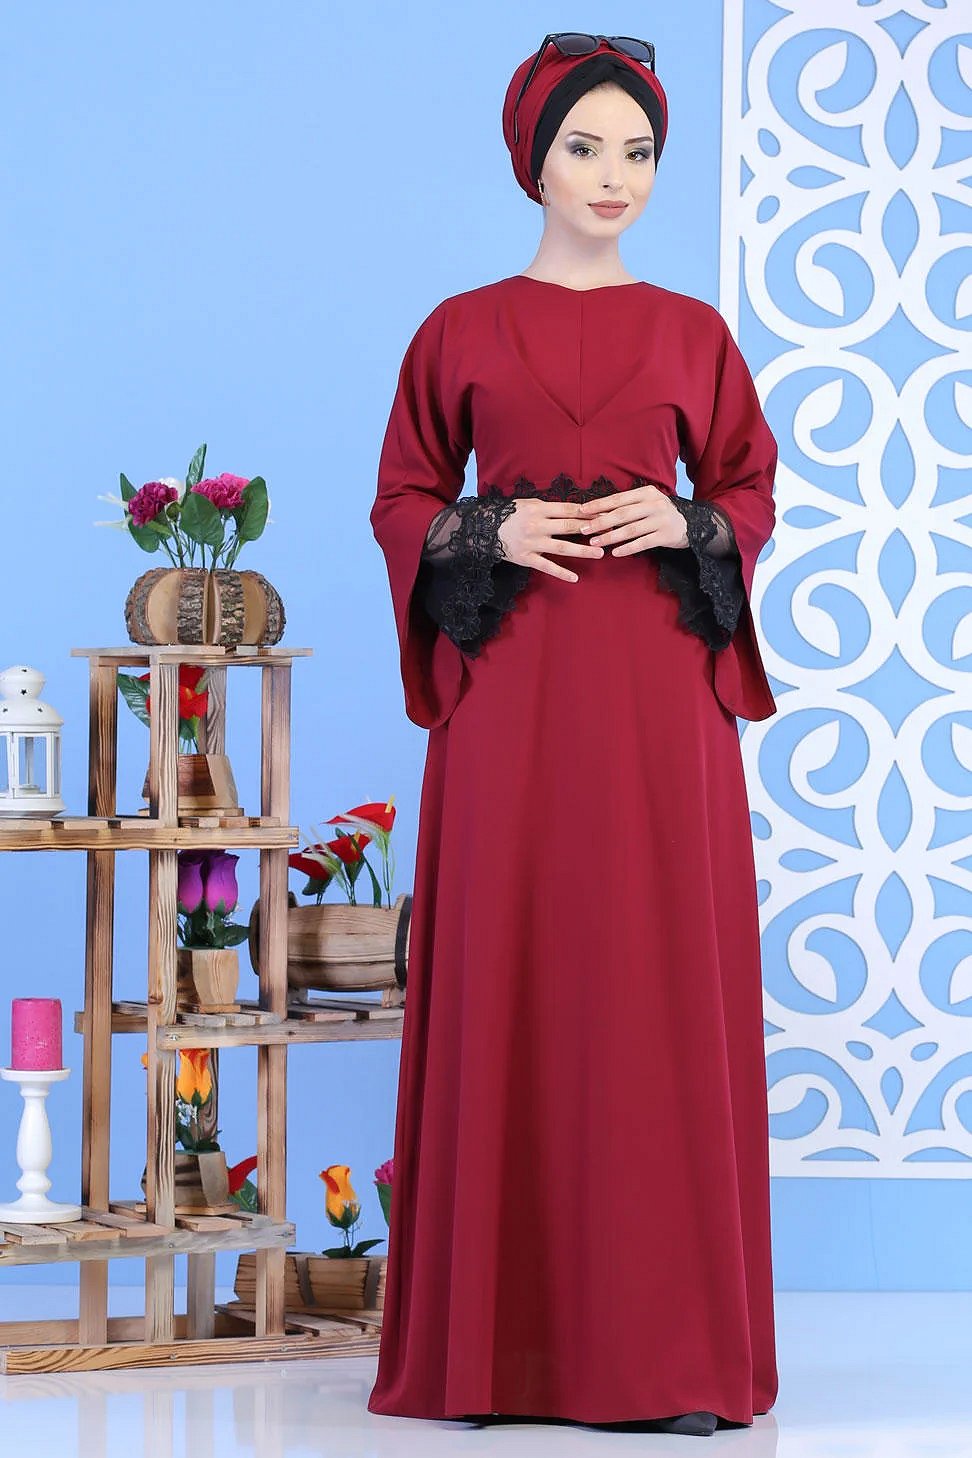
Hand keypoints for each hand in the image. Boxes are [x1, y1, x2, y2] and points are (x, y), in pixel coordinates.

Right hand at [497, 499, 605, 583]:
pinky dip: (561, 573)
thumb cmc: (509, 514)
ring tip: (600, 553)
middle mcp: (537, 525)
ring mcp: (532, 543)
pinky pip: (546, 566)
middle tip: (610, 533)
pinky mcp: (526, 558)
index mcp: (539, 509)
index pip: (569, 510)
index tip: (605, 514)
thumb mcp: (528, 504)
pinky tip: (575, 578)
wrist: (483, 529)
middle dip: (591, 529)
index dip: (588, 512)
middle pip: (569, 527)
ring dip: (583, 551)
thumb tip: (573, 509)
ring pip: (562, 547)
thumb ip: (549, 507)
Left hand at [574, 482, 688, 553]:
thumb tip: (598, 512)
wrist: (694, 524)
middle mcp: (654, 504)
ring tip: (595, 542)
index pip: (618, 498)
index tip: (582, 511)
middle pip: (622, 514)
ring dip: (610, 537)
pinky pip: (643, 543)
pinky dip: (628, 548)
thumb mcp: (648, 503)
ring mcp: (661, 520)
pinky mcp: (665, 535)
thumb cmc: (662, 514)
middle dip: (600, 522)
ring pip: (630, 529)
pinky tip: (615, 553)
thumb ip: (628, 505)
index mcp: (647, 493)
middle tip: (584, 529)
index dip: (599, 505)